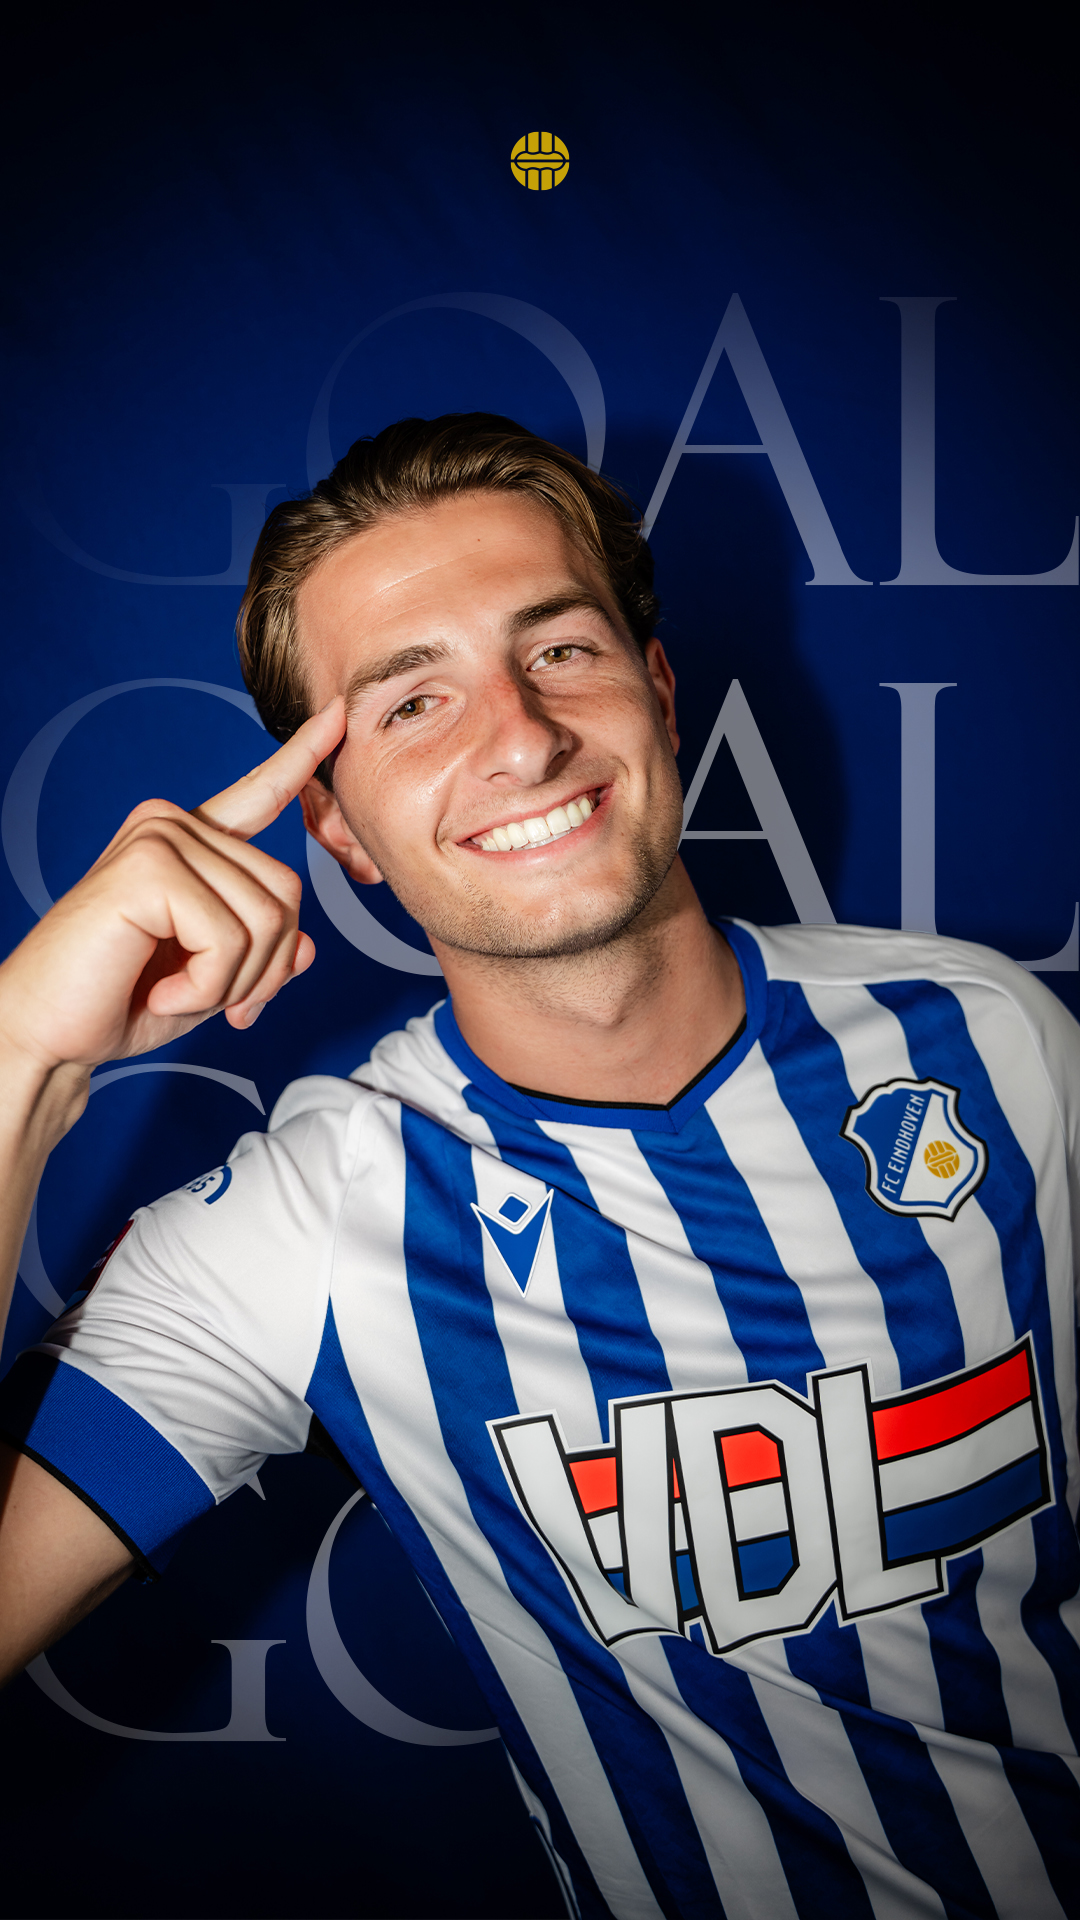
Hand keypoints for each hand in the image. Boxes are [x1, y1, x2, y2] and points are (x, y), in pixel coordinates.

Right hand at [0, 700, 346, 1080]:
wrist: (48, 1035)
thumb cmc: (120, 1003)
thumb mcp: (214, 979)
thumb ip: (263, 953)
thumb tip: (307, 947)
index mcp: (189, 841)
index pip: (259, 794)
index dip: (302, 756)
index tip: (338, 714)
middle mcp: (173, 825)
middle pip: (287, 892)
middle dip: (262, 968)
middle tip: (207, 1000)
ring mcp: (158, 839)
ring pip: (266, 920)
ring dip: (231, 983)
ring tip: (174, 995)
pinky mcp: (146, 868)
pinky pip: (229, 938)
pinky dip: (205, 986)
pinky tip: (161, 993)